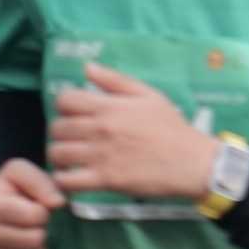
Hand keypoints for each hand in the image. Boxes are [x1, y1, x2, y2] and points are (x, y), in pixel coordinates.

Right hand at [0, 156, 65, 248]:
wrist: (0, 207)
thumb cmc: (15, 188)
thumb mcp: (23, 172)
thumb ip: (41, 182)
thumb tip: (56, 203)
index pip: (35, 216)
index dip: (44, 211)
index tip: (37, 206)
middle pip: (34, 240)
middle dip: (43, 230)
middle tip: (35, 224)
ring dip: (41, 248)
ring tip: (31, 235)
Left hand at [48, 64, 218, 203]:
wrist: (191, 163)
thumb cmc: (172, 128)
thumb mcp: (149, 95)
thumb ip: (115, 80)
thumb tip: (87, 67)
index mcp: (109, 106)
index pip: (64, 100)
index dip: (65, 106)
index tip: (74, 114)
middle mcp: (100, 129)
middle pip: (57, 128)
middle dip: (61, 133)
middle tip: (74, 139)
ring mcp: (100, 155)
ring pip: (57, 154)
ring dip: (60, 156)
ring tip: (72, 159)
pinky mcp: (104, 180)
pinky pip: (66, 180)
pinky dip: (63, 180)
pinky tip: (74, 177)